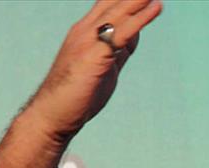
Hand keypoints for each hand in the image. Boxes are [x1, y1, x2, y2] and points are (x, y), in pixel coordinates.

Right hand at [0, 0, 161, 167]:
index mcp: (85, 32)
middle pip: (115, 2)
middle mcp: (85, 30)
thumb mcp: (104, 66)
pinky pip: (122, 32)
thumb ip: (119, 50)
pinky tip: (156, 7)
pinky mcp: (94, 55)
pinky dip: (140, 19)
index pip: (109, 4)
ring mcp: (88, 41)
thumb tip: (135, 36)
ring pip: (120, 11)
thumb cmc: (77, 95)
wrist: (53, 115)